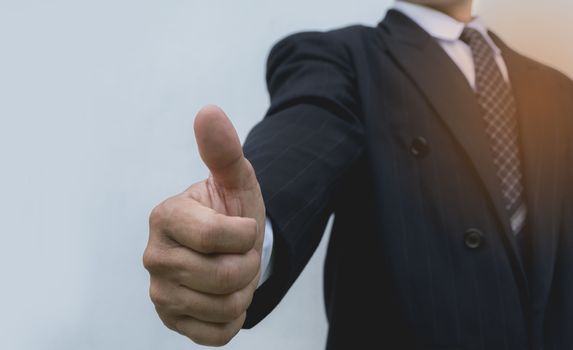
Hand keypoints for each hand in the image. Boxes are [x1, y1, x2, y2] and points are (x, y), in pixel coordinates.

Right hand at [143, 105, 265, 345]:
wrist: (230, 248)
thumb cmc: (232, 211)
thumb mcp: (235, 180)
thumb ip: (223, 149)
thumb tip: (208, 110)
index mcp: (165, 217)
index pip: (217, 237)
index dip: (245, 235)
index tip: (241, 228)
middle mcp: (154, 256)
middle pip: (224, 276)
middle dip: (248, 264)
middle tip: (239, 253)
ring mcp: (159, 293)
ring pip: (224, 307)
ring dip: (244, 290)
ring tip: (231, 272)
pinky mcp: (172, 322)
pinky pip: (218, 334)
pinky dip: (234, 317)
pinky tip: (223, 297)